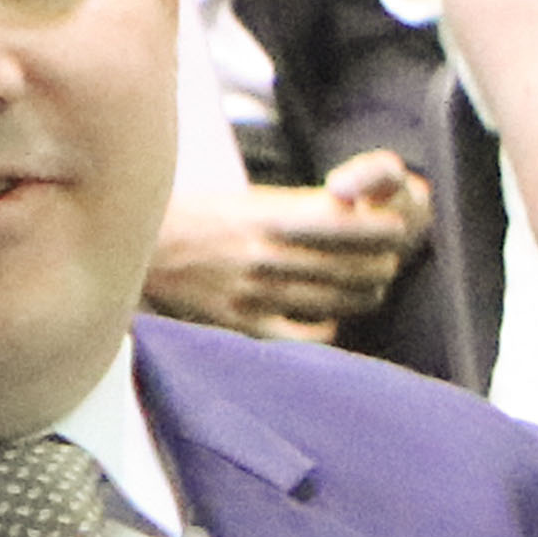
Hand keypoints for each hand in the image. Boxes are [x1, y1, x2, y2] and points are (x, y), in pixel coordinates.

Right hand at [144, 170, 424, 337]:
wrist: (141, 249)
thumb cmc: (202, 220)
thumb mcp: (250, 201)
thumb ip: (300, 209)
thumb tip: (355, 215)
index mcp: (272, 215)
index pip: (351, 224)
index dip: (385, 228)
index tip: (396, 227)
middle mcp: (268, 255)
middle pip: (356, 266)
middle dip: (383, 262)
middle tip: (387, 258)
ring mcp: (256, 293)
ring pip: (339, 301)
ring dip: (363, 293)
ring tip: (365, 285)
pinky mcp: (243, 323)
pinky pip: (304, 335)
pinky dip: (326, 327)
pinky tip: (327, 316)